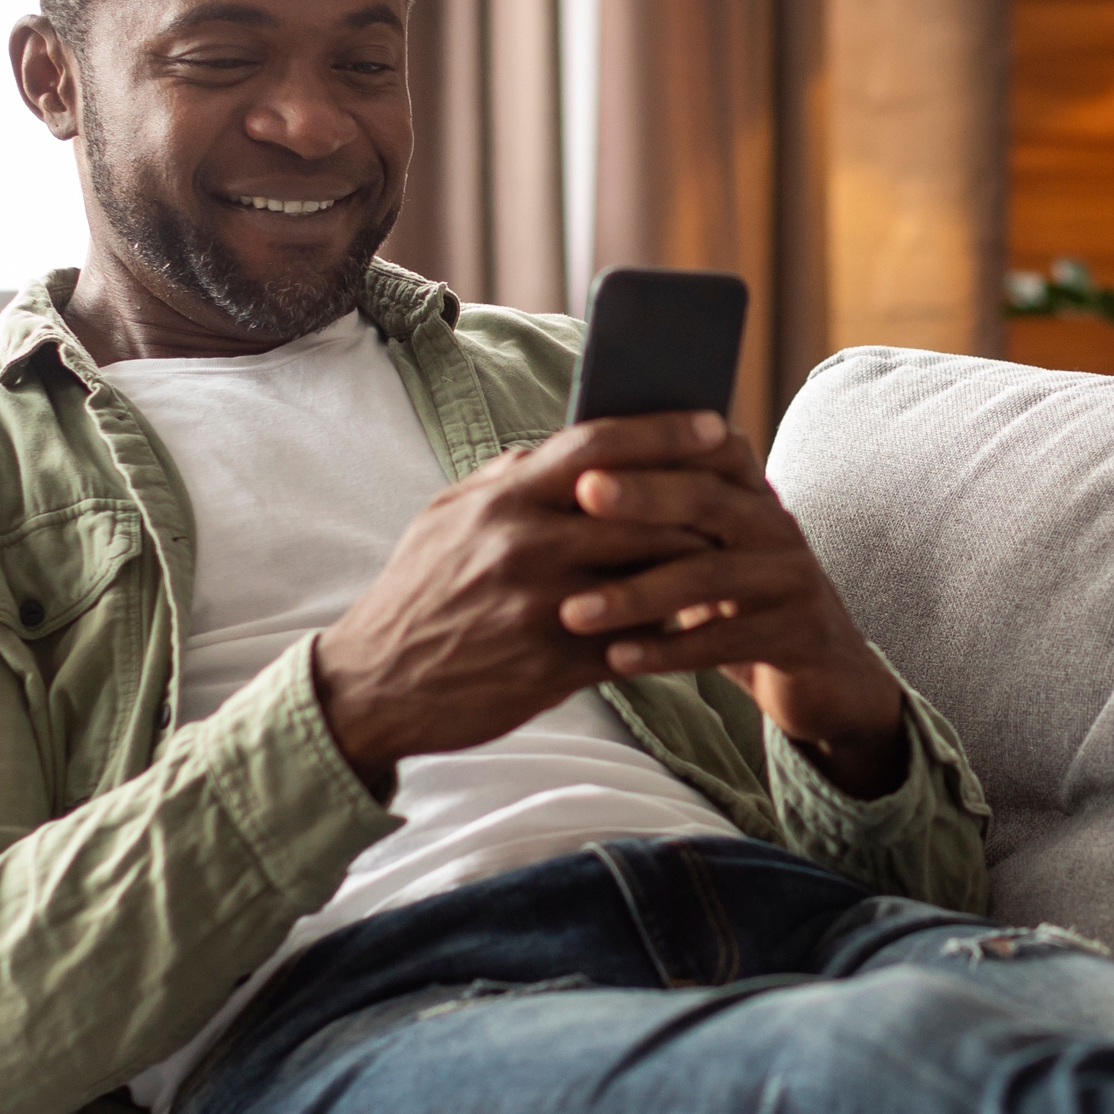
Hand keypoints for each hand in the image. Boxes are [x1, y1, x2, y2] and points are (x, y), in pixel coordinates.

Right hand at [307, 413, 746, 794]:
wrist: (373, 686)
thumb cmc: (420, 591)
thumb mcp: (450, 516)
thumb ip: (513, 478)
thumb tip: (581, 448)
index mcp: (501, 499)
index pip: (598, 447)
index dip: (665, 432)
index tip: (717, 427)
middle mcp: (522, 546)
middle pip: (643, 512)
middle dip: (699, 508)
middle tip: (741, 504)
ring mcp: (541, 609)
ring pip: (650, 578)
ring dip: (692, 571)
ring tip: (719, 564)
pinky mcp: (554, 668)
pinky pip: (635, 642)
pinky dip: (665, 632)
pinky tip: (685, 626)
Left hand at [555, 423, 911, 798]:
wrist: (825, 677)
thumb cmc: (739, 606)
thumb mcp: (709, 553)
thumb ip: (665, 517)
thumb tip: (571, 472)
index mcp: (752, 496)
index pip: (711, 447)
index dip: (658, 440)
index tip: (593, 444)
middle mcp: (778, 527)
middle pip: (709, 498)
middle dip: (643, 493)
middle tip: (582, 494)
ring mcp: (793, 580)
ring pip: (710, 576)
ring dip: (637, 593)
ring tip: (575, 611)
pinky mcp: (800, 635)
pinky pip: (726, 641)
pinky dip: (667, 651)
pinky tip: (618, 659)